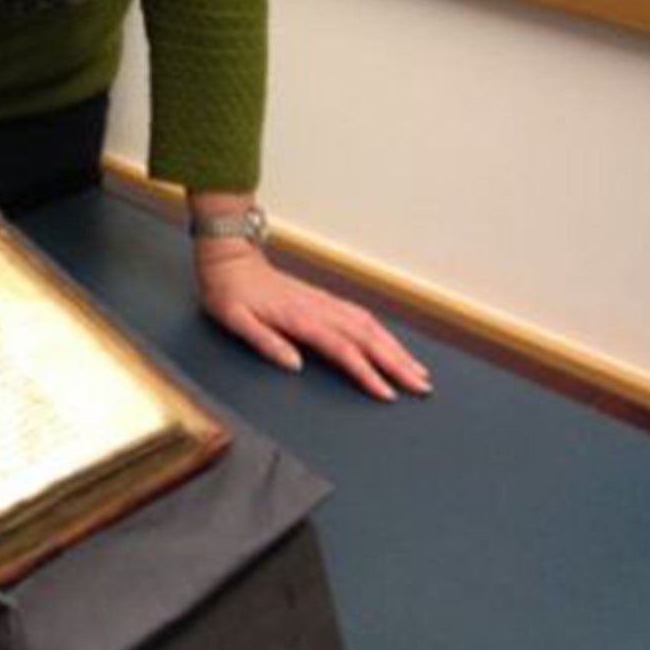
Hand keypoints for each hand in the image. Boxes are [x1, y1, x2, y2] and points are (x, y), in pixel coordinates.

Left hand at [195, 240, 431, 400]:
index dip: (366, 372)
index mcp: (298, 317)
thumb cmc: (227, 291)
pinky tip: (393, 344)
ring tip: (418, 371)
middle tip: (421, 387)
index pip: (341, 349)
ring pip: (369, 325)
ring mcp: (323, 301)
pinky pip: (360, 315)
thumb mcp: (233, 319)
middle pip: (366, 338)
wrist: (228, 257)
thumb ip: (264, 341)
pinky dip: (382, 332)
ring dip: (396, 348)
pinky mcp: (323, 299)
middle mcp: (317, 308)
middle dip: (396, 363)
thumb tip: (294, 364)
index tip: (387, 393)